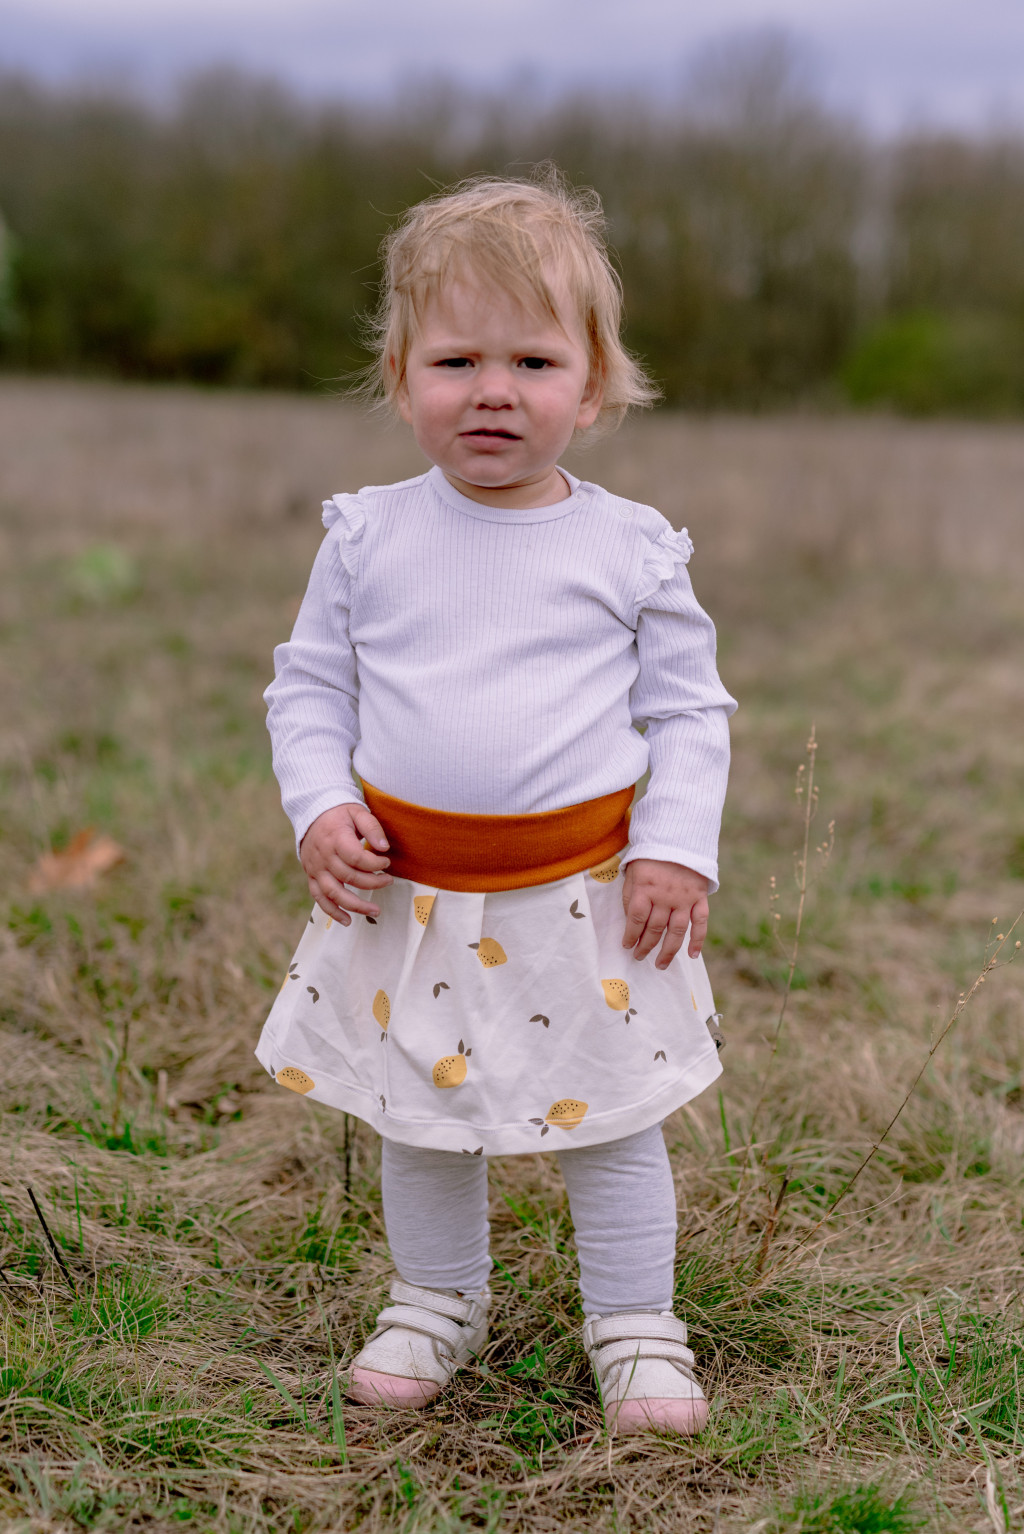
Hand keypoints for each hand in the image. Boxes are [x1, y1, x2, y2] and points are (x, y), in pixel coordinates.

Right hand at [299, 803, 391, 924]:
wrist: (312, 814)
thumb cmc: (340, 814)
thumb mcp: (358, 812)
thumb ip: (372, 827)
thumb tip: (384, 847)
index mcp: (335, 839)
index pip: (357, 858)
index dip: (375, 863)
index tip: (387, 862)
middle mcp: (324, 856)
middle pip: (349, 877)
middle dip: (373, 882)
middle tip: (389, 881)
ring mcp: (316, 869)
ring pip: (334, 893)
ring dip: (355, 905)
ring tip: (375, 911)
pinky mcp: (312, 876)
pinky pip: (320, 898)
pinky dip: (332, 911)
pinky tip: (346, 921)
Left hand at [621, 858, 708, 968]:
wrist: (677, 838)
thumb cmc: (650, 858)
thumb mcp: (632, 873)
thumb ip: (630, 897)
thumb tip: (631, 923)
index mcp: (645, 889)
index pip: (636, 919)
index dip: (630, 936)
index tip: (627, 946)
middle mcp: (665, 896)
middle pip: (655, 928)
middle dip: (646, 946)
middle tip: (640, 957)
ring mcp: (684, 898)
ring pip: (676, 931)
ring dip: (668, 951)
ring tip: (660, 964)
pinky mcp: (699, 897)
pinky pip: (700, 923)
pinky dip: (698, 940)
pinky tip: (692, 955)